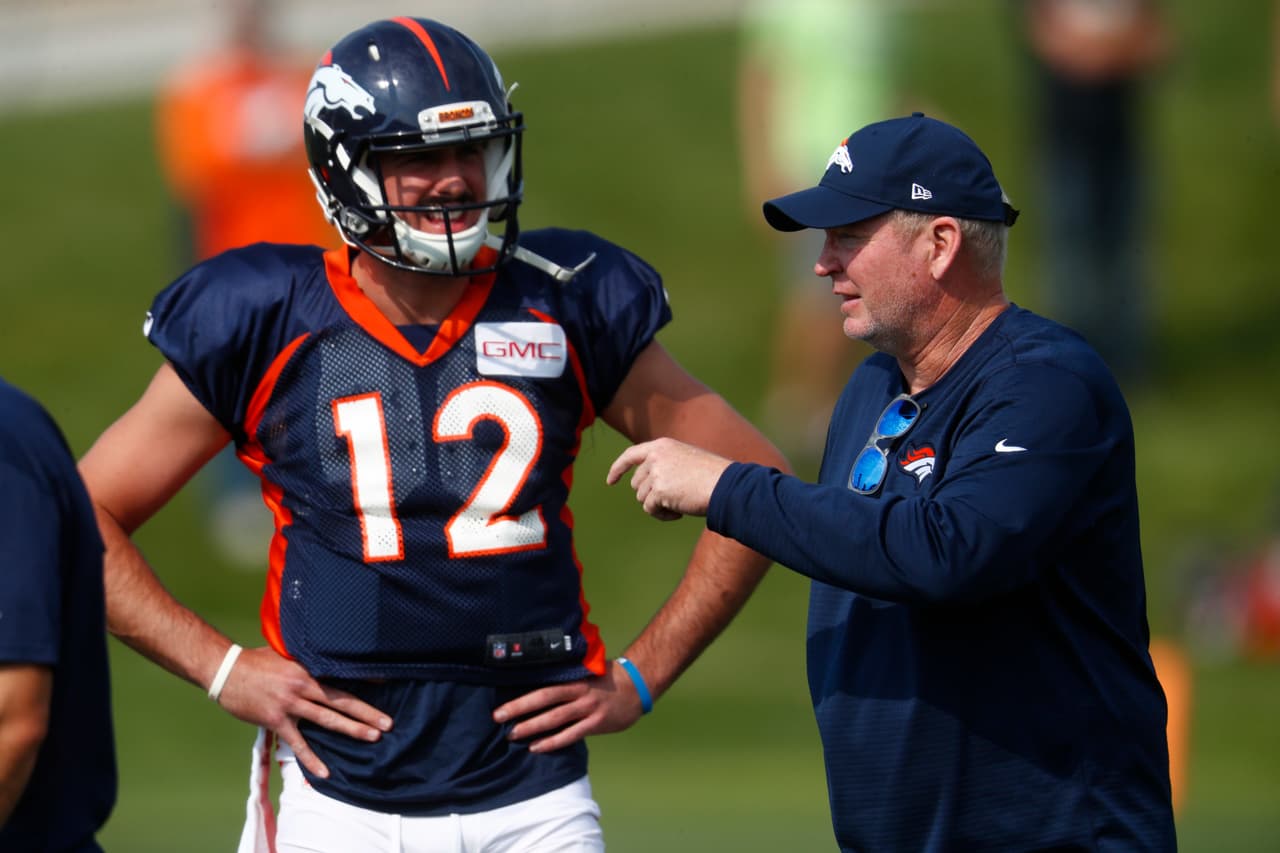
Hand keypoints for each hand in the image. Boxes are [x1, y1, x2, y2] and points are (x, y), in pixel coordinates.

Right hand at [213, 645, 392, 777]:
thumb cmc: (256, 661)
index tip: (386, 684)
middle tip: (388, 723)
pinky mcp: (276, 721)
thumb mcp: (286, 654)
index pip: (340, 676)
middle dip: (366, 713)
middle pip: (340, 701)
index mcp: (307, 669)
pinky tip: (325, 772)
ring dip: (351, 729)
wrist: (226, 671)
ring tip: (372, 738)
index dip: (363, 681)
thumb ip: (306, 662)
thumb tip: (324, 661)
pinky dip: (312, 758)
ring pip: (326, 719)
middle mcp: (302, 687)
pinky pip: (298, 743)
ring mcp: (290, 705)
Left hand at [491, 660, 645, 752]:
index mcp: (573, 679)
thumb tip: (539, 686)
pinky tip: (537, 747)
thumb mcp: (585, 673)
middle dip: (519, 709)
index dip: (522, 695)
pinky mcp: (596, 723)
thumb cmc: (607, 679)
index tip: (503, 702)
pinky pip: (571, 735)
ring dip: (532, 727)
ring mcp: (587, 709)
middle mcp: (578, 693)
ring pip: (555, 719)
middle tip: (498, 718)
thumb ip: (566, 679)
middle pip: (544, 700)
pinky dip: (553, 741)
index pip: (543, 687)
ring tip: (513, 734)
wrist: (637, 686)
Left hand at [606, 438, 731, 519]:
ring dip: (658, 506)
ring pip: (642, 498)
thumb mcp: (686, 461)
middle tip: (673, 499)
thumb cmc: (712, 476)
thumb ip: (665, 467)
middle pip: (637, 483)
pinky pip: (650, 509)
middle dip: (651, 495)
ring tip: (679, 505)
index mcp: (662, 446)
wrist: (725, 485)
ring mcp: (656, 473)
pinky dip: (662, 515)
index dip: (618, 469)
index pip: (631, 455)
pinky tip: (678, 513)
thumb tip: (646, 489)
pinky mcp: (658, 490)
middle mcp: (655, 457)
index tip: (611, 481)